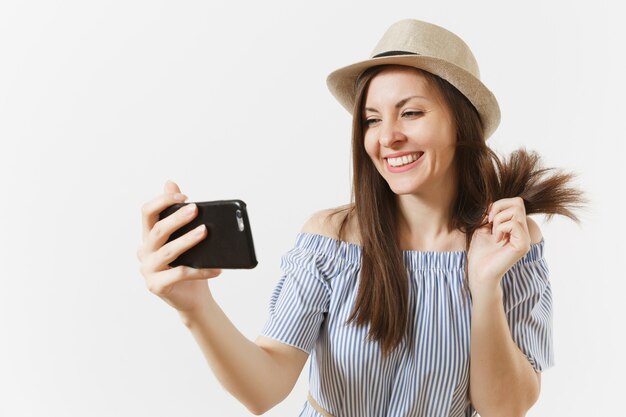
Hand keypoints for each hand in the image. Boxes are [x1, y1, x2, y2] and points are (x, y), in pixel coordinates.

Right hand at [136, 180, 221, 315]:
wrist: (193, 298)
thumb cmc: (189, 263)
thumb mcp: (184, 236)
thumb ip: (177, 212)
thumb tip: (170, 183)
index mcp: (148, 236)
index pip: (147, 212)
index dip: (163, 201)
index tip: (184, 197)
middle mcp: (144, 252)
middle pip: (157, 231)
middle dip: (177, 219)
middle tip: (196, 210)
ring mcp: (148, 270)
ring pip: (168, 251)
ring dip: (187, 240)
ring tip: (205, 232)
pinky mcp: (156, 286)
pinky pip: (181, 274)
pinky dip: (201, 270)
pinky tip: (217, 268)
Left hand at [467, 197, 531, 293]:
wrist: (478, 270)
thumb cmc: (479, 251)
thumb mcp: (483, 226)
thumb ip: (491, 212)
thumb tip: (493, 201)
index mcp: (516, 227)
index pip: (516, 202)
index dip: (499, 204)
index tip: (487, 218)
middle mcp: (524, 232)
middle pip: (518, 202)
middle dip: (499, 208)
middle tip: (490, 223)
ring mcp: (525, 239)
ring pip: (516, 211)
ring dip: (498, 220)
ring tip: (494, 234)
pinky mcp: (523, 245)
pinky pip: (515, 223)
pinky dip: (501, 227)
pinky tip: (496, 239)